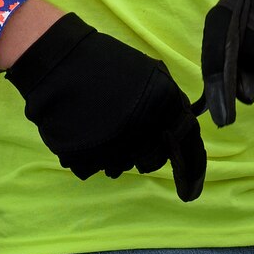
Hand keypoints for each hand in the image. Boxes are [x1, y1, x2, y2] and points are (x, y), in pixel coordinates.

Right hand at [7, 14, 205, 202]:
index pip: (188, 148)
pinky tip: (88, 132)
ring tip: (105, 126)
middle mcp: (144, 130)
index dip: (192, 171)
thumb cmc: (107, 64)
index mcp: (165, 105)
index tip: (190, 192)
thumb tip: (182, 133)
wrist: (61, 62)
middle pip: (152, 160)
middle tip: (129, 131)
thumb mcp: (151, 73)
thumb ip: (171, 105)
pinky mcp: (86, 159)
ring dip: (118, 154)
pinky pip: (97, 168)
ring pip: (124, 166)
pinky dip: (94, 156)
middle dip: (146, 153)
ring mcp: (114, 147)